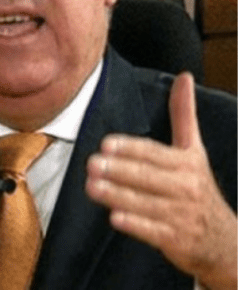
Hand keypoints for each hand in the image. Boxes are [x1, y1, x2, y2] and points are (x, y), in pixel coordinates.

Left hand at [86, 73, 236, 289]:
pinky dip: (134, 224)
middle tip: (92, 164)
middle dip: (118, 170)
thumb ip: (184, 115)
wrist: (224, 240)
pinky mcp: (175, 239)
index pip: (154, 153)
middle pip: (147, 177)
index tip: (107, 144)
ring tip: (92, 186)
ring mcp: (180, 215)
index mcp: (187, 163)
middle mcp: (186, 187)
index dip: (130, 148)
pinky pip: (152, 231)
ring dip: (117, 195)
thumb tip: (184, 77)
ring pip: (145, 203)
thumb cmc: (198, 188)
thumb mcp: (194, 150)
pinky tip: (114, 217)